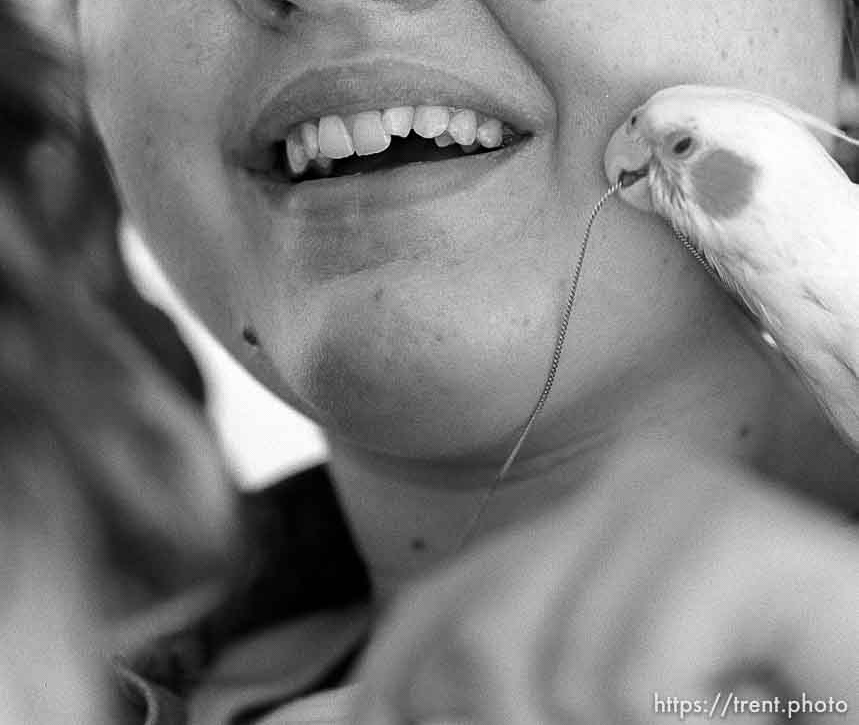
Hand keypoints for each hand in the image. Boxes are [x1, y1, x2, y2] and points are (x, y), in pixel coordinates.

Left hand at [351, 440, 858, 722]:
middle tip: (633, 721)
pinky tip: (749, 707)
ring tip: (702, 714)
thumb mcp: (581, 717)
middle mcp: (623, 493)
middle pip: (463, 646)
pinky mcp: (739, 534)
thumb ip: (441, 710)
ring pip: (534, 668)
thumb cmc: (739, 711)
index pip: (426, 625)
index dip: (405, 710)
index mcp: (579, 538)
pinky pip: (626, 675)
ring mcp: (681, 502)